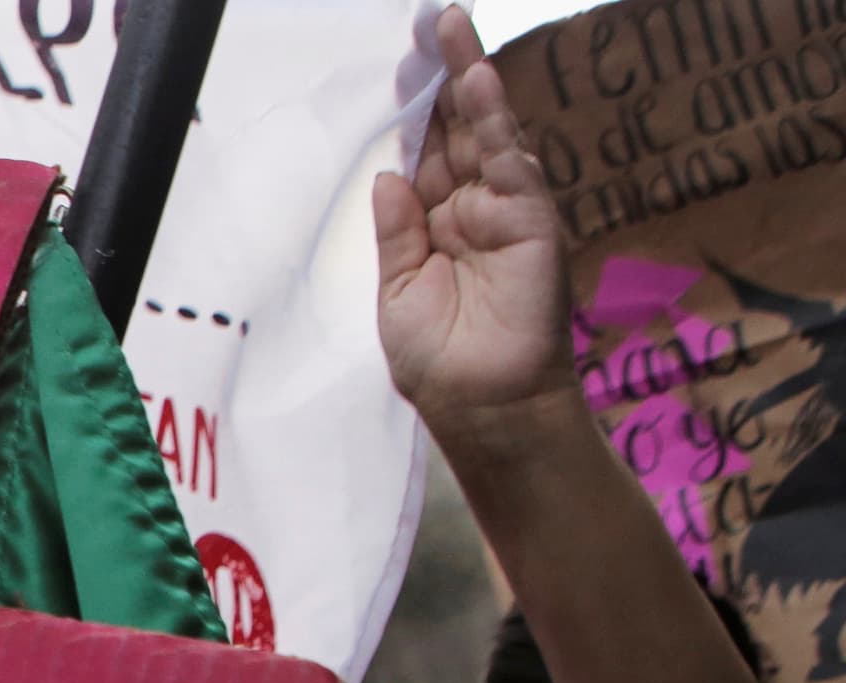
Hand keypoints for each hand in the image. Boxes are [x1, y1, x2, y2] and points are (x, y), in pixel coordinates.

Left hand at [373, 8, 579, 446]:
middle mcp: (472, 210)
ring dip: (471, 84)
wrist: (482, 407)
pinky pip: (511, 166)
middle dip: (446, 77)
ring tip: (452, 33)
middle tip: (433, 22)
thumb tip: (388, 175)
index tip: (404, 64)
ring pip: (487, 136)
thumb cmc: (440, 361)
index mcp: (436, 224)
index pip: (426, 152)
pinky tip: (478, 87)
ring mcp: (505, 213)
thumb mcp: (398, 291)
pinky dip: (495, 125)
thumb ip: (396, 233)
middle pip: (457, 130)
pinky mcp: (531, 224)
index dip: (417, 110)